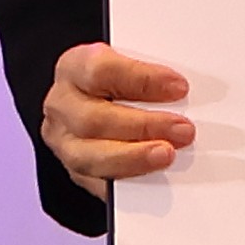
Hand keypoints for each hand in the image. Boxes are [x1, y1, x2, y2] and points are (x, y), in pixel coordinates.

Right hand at [40, 43, 194, 188]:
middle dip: (143, 126)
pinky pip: (97, 182)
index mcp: (74, 67)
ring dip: (133, 157)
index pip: (100, 71)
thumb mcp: (137, 62)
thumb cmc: (124, 78)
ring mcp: (64, 141)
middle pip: (93, 119)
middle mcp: (62, 104)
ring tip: (167, 154)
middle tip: (182, 129)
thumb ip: (154, 73)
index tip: (178, 87)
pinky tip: (153, 173)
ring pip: (87, 157)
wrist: (107, 98)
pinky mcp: (76, 170)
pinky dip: (127, 178)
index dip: (142, 79)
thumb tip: (182, 88)